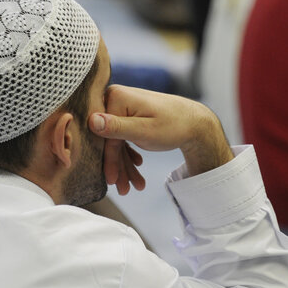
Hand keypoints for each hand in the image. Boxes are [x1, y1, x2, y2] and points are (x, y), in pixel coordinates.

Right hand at [90, 86, 232, 187]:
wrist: (196, 123)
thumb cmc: (174, 125)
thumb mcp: (144, 130)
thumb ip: (117, 127)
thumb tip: (91, 120)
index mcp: (116, 97)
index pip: (104, 134)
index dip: (109, 160)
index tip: (112, 181)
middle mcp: (116, 98)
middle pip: (110, 139)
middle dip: (119, 167)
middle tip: (125, 190)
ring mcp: (123, 106)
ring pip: (117, 141)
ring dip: (125, 164)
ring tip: (135, 185)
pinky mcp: (129, 114)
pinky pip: (123, 137)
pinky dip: (129, 154)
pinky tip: (137, 166)